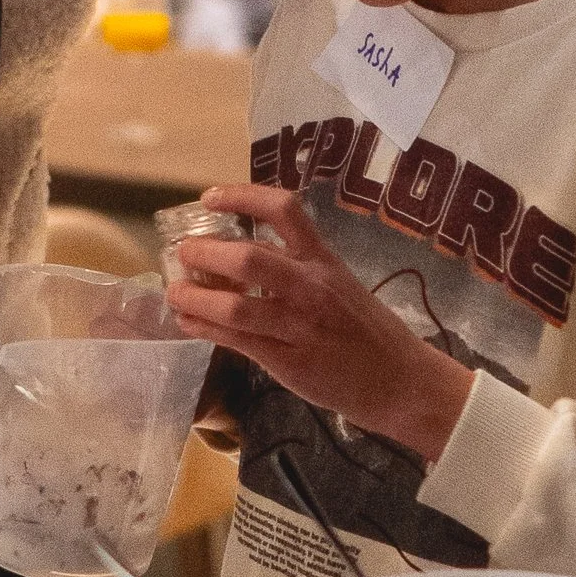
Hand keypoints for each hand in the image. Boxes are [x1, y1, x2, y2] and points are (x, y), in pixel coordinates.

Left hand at [168, 182, 472, 464]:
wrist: (399, 379)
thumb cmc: (365, 329)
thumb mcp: (338, 283)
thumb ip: (296, 266)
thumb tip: (238, 252)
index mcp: (325, 260)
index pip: (284, 211)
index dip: (242, 197)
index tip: (210, 198)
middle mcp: (312, 287)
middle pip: (249, 257)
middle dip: (205, 252)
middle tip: (183, 251)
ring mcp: (299, 326)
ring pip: (235, 305)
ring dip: (195, 296)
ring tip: (175, 292)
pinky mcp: (288, 361)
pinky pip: (236, 340)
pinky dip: (205, 327)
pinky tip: (188, 321)